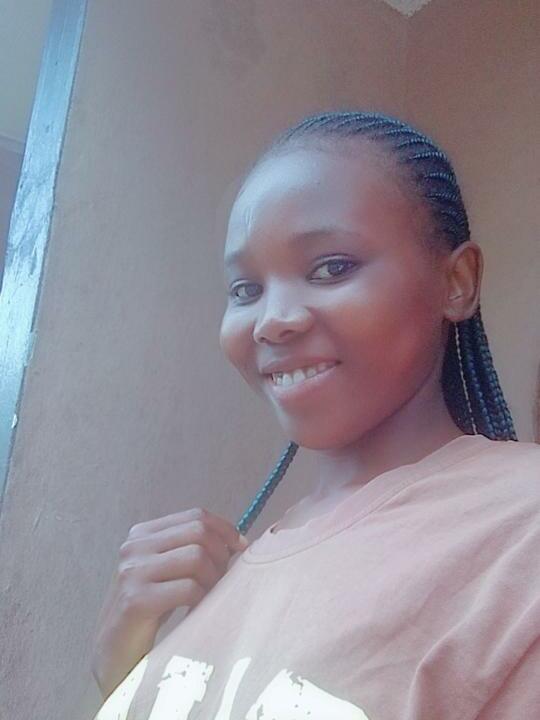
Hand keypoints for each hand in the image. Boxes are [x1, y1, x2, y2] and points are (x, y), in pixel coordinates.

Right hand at [91, 507, 248, 698]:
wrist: (113, 654)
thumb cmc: (148, 613)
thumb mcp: (169, 572)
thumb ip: (192, 551)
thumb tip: (236, 542)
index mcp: (143, 534)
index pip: (196, 516)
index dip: (224, 529)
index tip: (240, 547)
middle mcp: (135, 546)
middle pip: (198, 532)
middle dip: (220, 555)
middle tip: (222, 579)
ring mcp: (133, 572)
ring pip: (196, 557)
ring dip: (212, 579)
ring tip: (208, 597)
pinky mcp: (136, 600)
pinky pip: (188, 588)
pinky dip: (202, 599)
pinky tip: (197, 612)